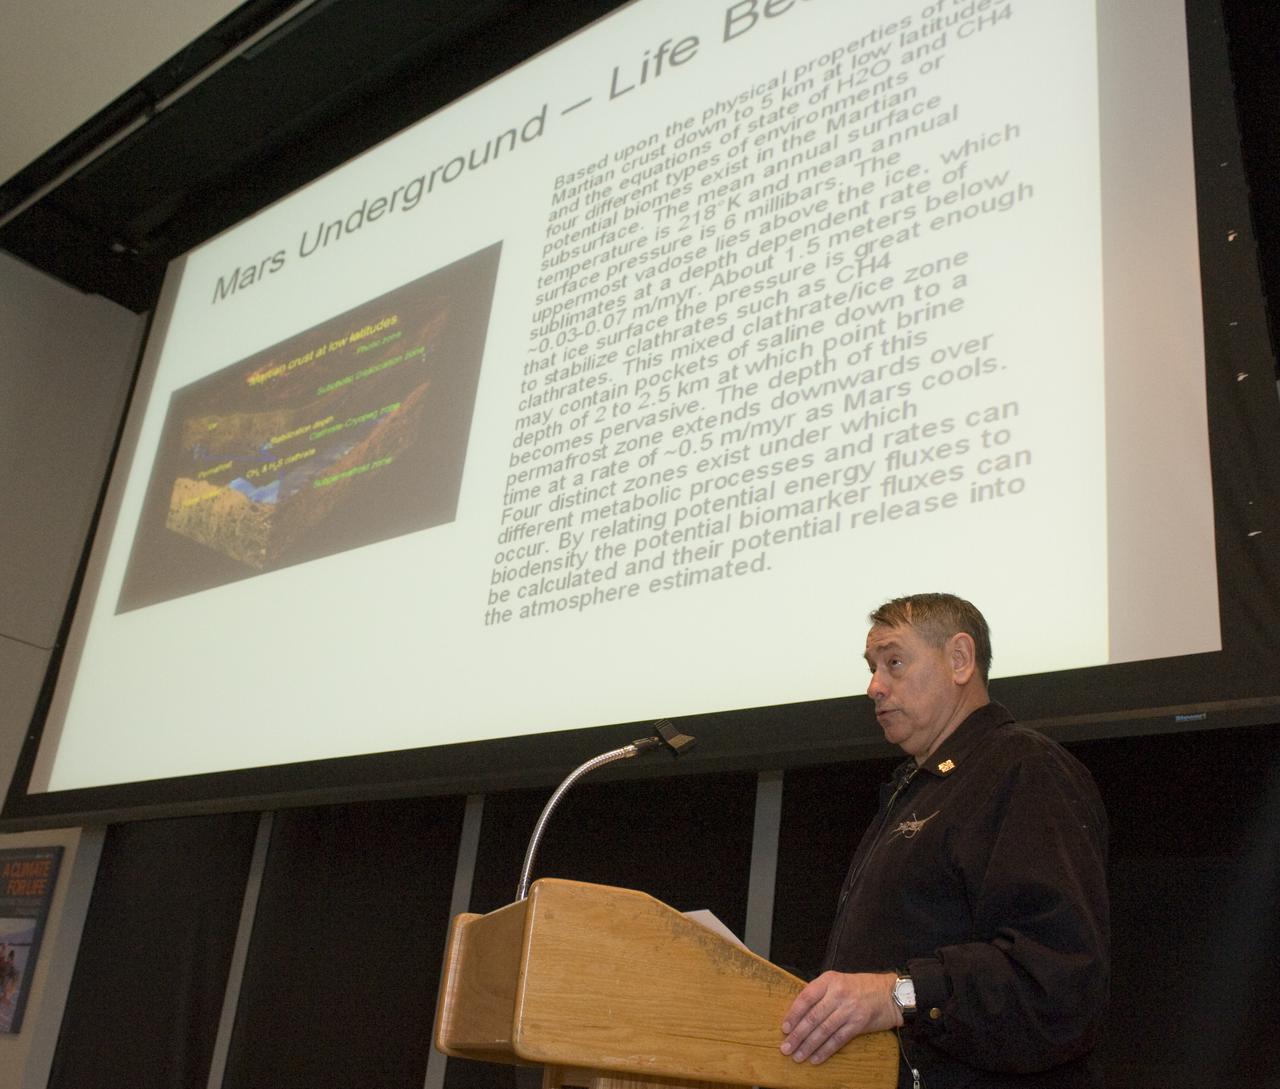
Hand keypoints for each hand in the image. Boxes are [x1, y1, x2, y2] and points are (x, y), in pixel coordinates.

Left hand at [779, 971, 900, 1063]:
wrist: (888, 994)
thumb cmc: (859, 987)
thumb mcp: (837, 981)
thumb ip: (819, 993)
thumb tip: (797, 1014)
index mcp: (829, 980)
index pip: (806, 997)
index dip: (794, 1014)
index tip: (784, 1028)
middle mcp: (838, 994)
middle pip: (813, 1017)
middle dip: (798, 1035)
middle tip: (786, 1048)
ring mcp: (849, 1009)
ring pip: (824, 1030)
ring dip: (809, 1046)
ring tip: (797, 1056)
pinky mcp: (858, 1024)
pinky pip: (838, 1040)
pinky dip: (825, 1051)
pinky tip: (815, 1058)